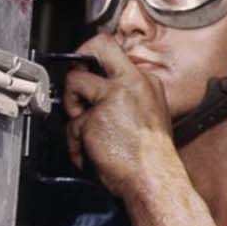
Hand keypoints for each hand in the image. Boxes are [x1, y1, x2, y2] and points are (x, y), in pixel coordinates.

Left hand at [62, 35, 177, 197]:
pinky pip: (71, 124)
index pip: (116, 52)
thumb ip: (127, 98)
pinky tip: (89, 154)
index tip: (86, 71)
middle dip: (79, 60)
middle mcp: (131, 83)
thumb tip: (98, 92)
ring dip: (72, 110)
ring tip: (86, 134)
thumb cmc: (152, 157)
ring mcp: (112, 97)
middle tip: (75, 83)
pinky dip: (75, 143)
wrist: (155, 178)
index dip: (94, 58)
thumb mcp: (150, 114)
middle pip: (97, 46)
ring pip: (74, 84)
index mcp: (146, 82)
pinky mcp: (94, 117)